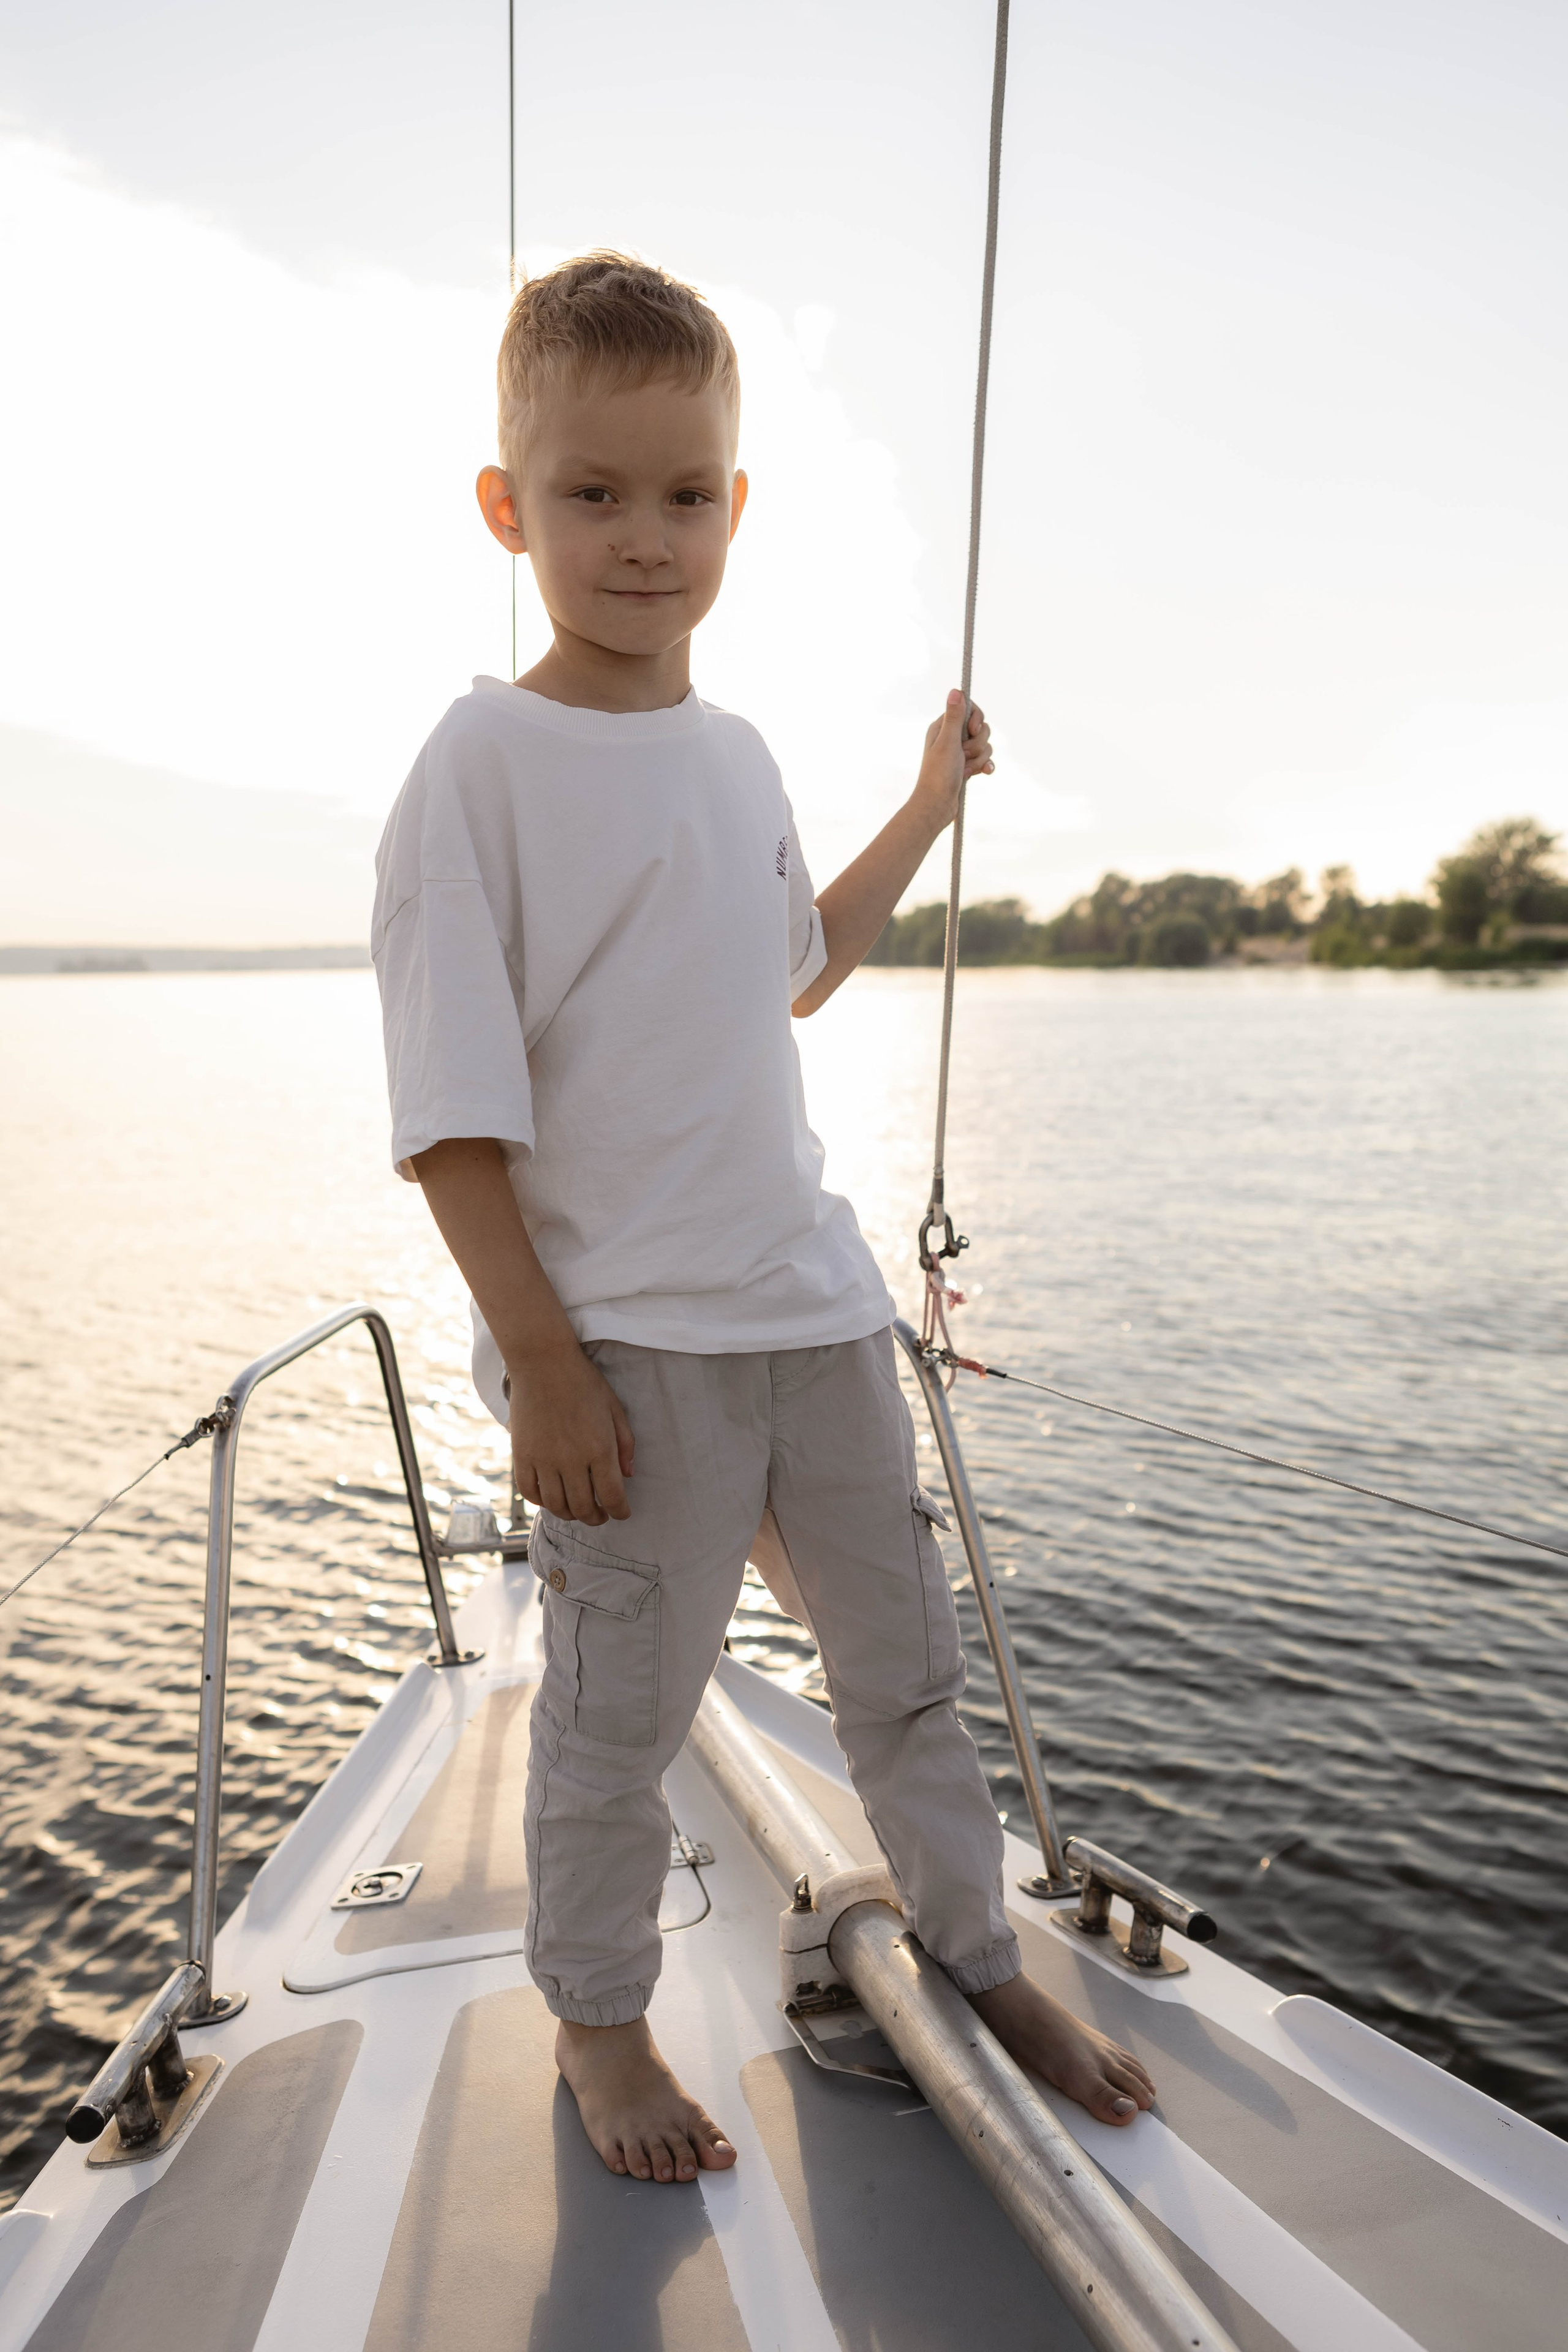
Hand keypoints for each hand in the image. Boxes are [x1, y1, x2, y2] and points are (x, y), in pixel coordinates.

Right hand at [508, 1336, 634, 1524]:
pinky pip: (530, 1492)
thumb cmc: (583, 1382)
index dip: (620, 1512)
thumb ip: (625, 1444)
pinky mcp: (521, 1456)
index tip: (622, 1513)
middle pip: (584, 1508)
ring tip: (577, 1510)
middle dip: (596, 1518)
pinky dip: (541, 1502)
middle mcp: (571, 1460)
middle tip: (600, 1516)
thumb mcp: (614, 1408)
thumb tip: (628, 1474)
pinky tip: (551, 1497)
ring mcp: (543, 1460)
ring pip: (556, 1505)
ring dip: (570, 1514)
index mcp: (599, 1448)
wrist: (543, 1363)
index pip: (612, 1496)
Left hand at [914, 690, 992, 825]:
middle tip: (964, 755)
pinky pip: (985, 759)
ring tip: (965, 770)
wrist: (937, 805)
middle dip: (978, 743)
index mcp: (942, 727)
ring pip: (984, 745)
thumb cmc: (939, 774)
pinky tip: (983, 773)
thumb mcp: (948, 742)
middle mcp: (951, 737)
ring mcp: (959, 753)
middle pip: (980, 727)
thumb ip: (954, 716)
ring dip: (979, 758)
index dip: (976, 719)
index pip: (969, 709)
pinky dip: (985, 765)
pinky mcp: (966, 766)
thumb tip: (956, 690)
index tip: (972, 731)